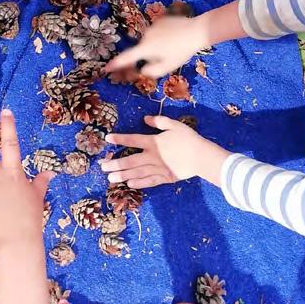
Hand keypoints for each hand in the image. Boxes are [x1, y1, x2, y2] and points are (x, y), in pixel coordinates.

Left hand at [101, 114, 227, 187]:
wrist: (201, 157)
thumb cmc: (189, 139)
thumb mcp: (174, 125)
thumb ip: (159, 121)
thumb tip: (145, 118)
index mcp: (154, 142)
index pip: (132, 139)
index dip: (119, 138)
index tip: (107, 139)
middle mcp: (152, 156)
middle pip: (130, 160)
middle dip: (115, 163)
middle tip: (102, 166)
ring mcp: (157, 168)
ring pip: (136, 173)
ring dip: (122, 175)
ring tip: (110, 178)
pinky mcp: (165, 178)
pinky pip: (149, 181)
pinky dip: (139, 183)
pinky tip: (129, 184)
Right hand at [106, 13, 204, 78]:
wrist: (196, 30)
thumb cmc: (181, 51)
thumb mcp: (167, 67)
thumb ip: (151, 71)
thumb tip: (142, 69)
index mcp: (146, 48)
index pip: (127, 57)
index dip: (116, 64)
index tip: (106, 68)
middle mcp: (145, 35)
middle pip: (142, 49)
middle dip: (149, 55)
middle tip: (165, 57)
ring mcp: (152, 26)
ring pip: (150, 40)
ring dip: (157, 45)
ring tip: (173, 47)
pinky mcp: (160, 20)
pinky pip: (157, 32)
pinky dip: (162, 37)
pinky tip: (174, 38)